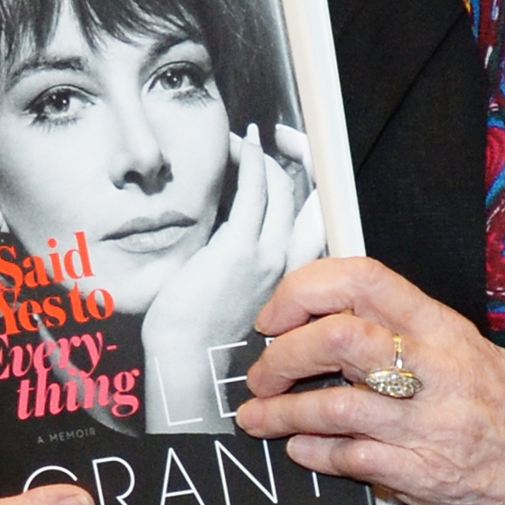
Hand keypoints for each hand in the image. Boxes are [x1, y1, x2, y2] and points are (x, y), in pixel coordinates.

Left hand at [141, 122, 314, 433]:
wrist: (187, 366)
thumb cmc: (202, 337)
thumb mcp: (238, 299)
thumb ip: (249, 268)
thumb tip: (229, 233)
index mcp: (291, 283)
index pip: (317, 224)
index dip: (314, 185)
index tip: (298, 158)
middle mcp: (288, 268)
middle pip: (306, 198)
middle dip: (296, 158)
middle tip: (277, 138)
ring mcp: (267, 257)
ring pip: (281, 189)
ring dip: (264, 156)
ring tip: (246, 139)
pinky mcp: (239, 249)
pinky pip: (254, 190)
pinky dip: (251, 159)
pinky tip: (241, 142)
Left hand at [236, 257, 504, 504]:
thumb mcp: (470, 354)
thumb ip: (407, 336)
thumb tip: (328, 327)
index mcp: (445, 329)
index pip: (362, 280)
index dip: (303, 290)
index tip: (275, 315)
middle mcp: (438, 369)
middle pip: (335, 337)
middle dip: (280, 356)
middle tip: (262, 375)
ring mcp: (432, 423)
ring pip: (332, 405)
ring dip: (281, 413)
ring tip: (260, 419)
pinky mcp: (426, 474)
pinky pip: (350, 458)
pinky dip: (313, 452)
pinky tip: (302, 450)